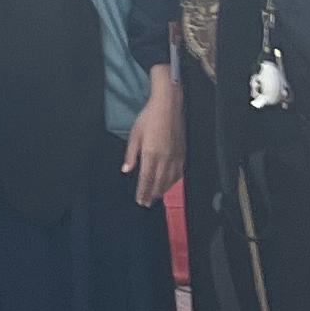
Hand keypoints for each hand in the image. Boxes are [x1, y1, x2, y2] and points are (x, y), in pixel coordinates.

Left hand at [124, 64, 184, 204]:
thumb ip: (131, 154)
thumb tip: (126, 170)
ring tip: (156, 197)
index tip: (140, 200)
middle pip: (159, 182)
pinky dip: (174, 181)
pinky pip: (179, 172)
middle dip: (152, 194)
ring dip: (163, 190)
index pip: (146, 178)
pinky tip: (169, 184)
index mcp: (151, 153)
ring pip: (170, 179)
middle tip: (147, 203)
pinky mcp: (183, 153)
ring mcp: (176, 156)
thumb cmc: (148, 118)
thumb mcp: (134, 134)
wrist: (168, 107)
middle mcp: (165, 158)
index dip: (143, 191)